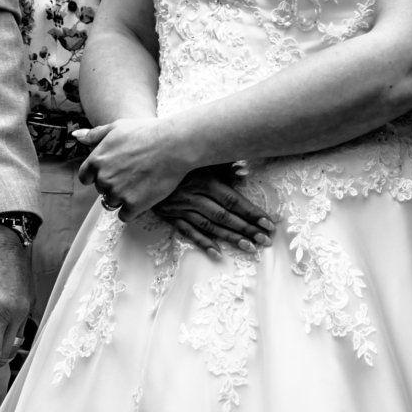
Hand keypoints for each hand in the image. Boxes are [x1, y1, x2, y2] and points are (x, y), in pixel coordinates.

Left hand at [74, 117, 195, 217]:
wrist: (174, 145)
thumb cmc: (147, 132)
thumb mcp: (117, 127)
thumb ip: (94, 135)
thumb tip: (76, 136)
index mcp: (96, 160)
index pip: (85, 177)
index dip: (97, 175)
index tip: (111, 172)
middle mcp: (104, 179)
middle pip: (101, 190)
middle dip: (113, 184)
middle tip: (132, 173)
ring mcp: (118, 193)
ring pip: (112, 203)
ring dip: (122, 197)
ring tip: (139, 183)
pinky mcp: (134, 205)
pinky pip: (125, 215)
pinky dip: (133, 209)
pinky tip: (143, 196)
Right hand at [152, 166, 274, 259]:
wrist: (143, 164)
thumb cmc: (178, 159)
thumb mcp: (201, 157)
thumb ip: (224, 165)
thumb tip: (245, 173)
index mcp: (205, 180)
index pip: (233, 200)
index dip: (251, 213)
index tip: (268, 223)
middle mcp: (194, 195)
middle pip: (224, 215)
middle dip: (246, 228)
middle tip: (265, 240)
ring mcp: (181, 207)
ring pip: (210, 225)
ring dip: (230, 237)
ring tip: (249, 247)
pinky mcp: (170, 215)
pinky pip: (188, 231)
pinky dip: (203, 243)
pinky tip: (217, 253)